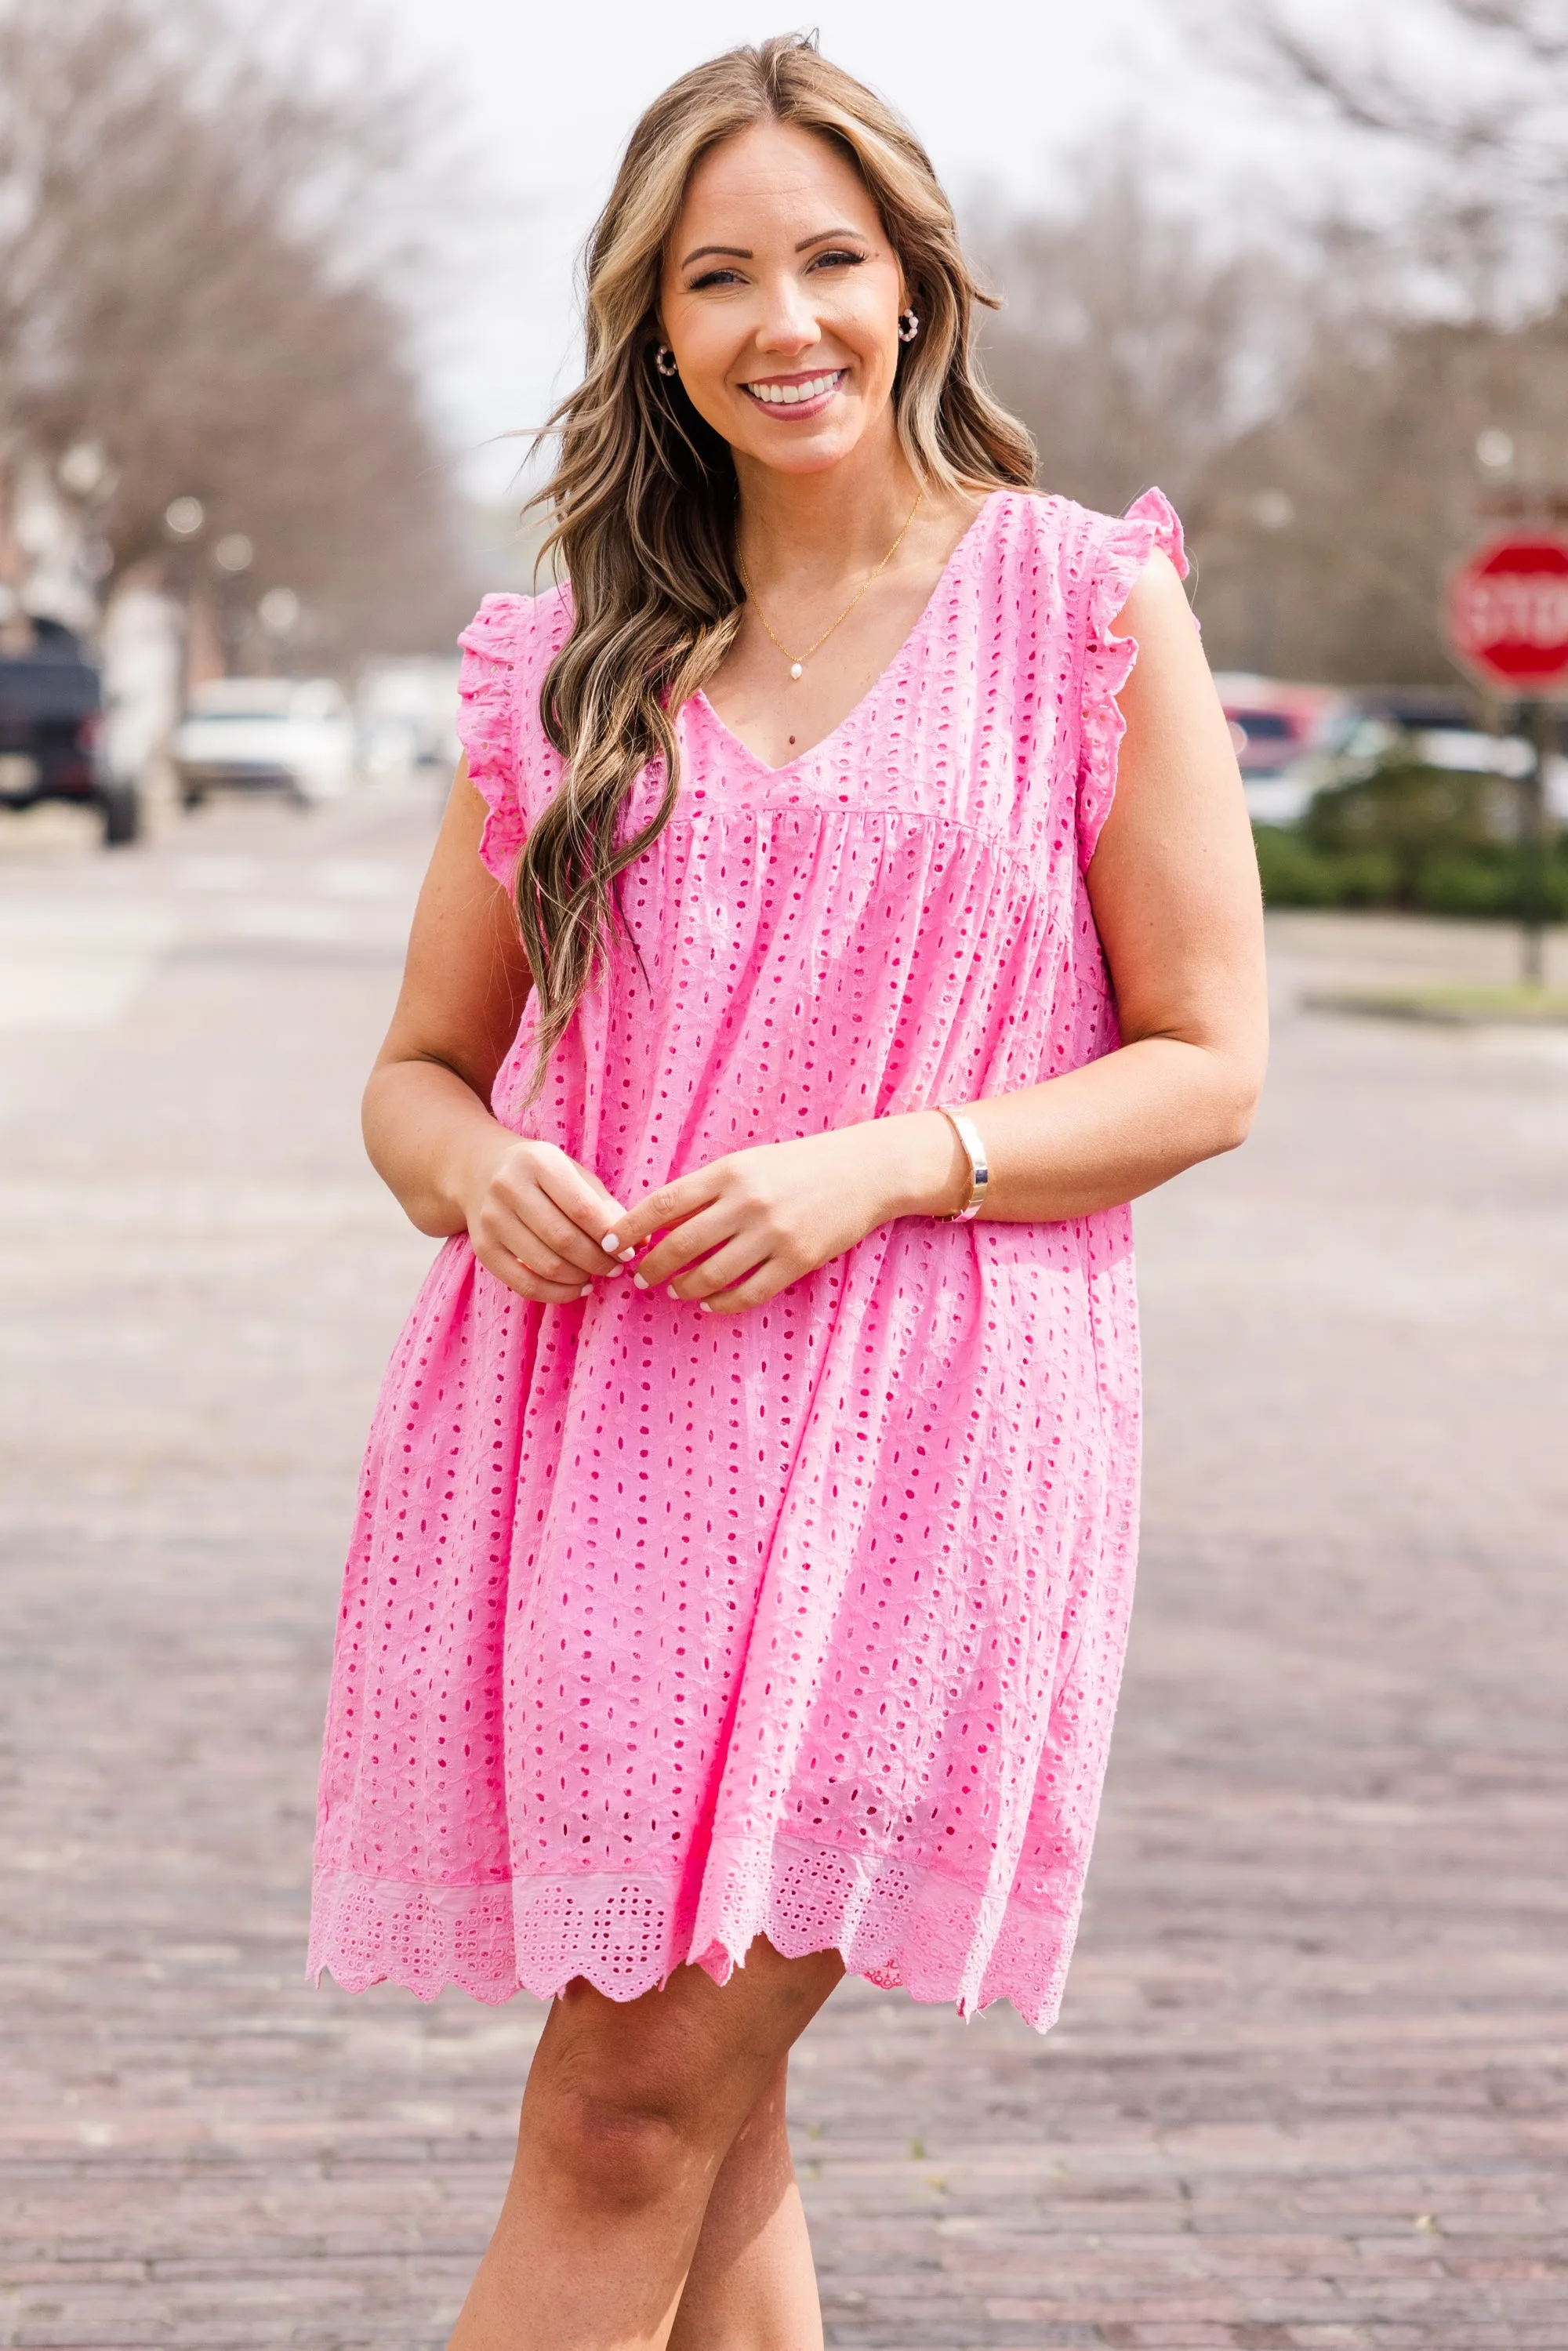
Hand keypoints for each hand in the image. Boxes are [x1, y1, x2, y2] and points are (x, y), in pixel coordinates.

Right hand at [463, 1134, 633, 1304]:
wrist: (480, 1171)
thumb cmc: (542, 1175)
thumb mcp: (574, 1175)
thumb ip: (606, 1206)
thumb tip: (642, 1241)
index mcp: (538, 1162)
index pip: (582, 1208)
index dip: (610, 1236)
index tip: (629, 1252)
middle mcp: (509, 1188)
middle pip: (564, 1240)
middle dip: (597, 1261)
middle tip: (615, 1269)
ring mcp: (491, 1219)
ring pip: (546, 1265)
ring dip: (580, 1278)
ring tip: (596, 1276)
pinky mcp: (483, 1248)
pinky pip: (524, 1284)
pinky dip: (556, 1294)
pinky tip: (576, 1288)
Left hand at [601, 1113, 964, 1315]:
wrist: (864, 1170)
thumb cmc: (799, 1165)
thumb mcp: (748, 1163)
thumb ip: (707, 1189)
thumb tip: (660, 1223)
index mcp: (728, 1172)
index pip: (663, 1204)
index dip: (630, 1228)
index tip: (611, 1244)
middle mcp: (746, 1203)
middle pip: (679, 1246)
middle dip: (651, 1268)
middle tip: (640, 1278)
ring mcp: (772, 1234)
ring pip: (709, 1276)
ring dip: (684, 1289)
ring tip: (676, 1291)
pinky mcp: (797, 1260)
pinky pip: (747, 1294)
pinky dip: (721, 1303)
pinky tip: (711, 1303)